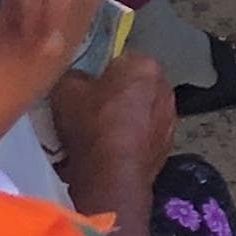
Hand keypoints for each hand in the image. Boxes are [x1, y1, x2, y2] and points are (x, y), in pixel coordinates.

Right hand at [47, 50, 174, 235]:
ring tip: (99, 136)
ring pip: (142, 113)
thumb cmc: (91, 125)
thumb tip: (75, 78)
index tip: (86, 88)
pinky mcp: (167, 147)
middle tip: (90, 111)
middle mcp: (166, 87)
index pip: (121, 59)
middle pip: (134, 86)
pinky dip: (132, 142)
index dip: (100, 73)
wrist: (111, 175)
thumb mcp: (65, 90)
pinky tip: (111, 153)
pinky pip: (145, 137)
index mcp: (145, 64)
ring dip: (127, 120)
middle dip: (116, 96)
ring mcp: (170, 119)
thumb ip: (73, 75)